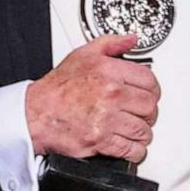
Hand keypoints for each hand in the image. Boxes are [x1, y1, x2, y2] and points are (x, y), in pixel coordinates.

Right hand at [25, 33, 159, 162]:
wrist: (35, 113)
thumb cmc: (57, 88)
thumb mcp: (83, 55)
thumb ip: (111, 44)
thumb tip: (131, 39)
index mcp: (111, 72)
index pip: (149, 81)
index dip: (153, 90)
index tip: (150, 95)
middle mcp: (112, 95)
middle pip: (149, 107)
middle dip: (149, 112)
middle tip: (143, 114)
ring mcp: (107, 120)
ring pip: (143, 130)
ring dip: (143, 133)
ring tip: (137, 130)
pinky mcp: (101, 141)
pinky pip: (130, 149)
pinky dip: (135, 151)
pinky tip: (132, 146)